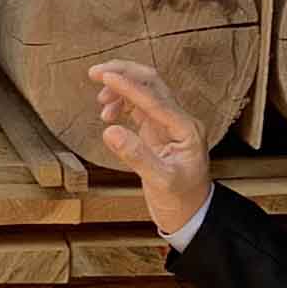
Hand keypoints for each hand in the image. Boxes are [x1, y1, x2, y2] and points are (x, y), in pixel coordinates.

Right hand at [89, 60, 213, 236]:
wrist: (190, 215)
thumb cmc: (181, 200)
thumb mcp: (159, 181)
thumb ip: (136, 155)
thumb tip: (109, 130)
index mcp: (186, 129)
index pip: (154, 98)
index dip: (128, 85)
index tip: (104, 76)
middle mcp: (179, 120)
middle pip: (152, 82)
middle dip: (124, 73)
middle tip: (96, 72)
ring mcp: (169, 124)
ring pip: (144, 91)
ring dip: (121, 89)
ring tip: (100, 102)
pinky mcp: (158, 131)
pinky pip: (139, 106)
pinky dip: (122, 103)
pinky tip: (108, 113)